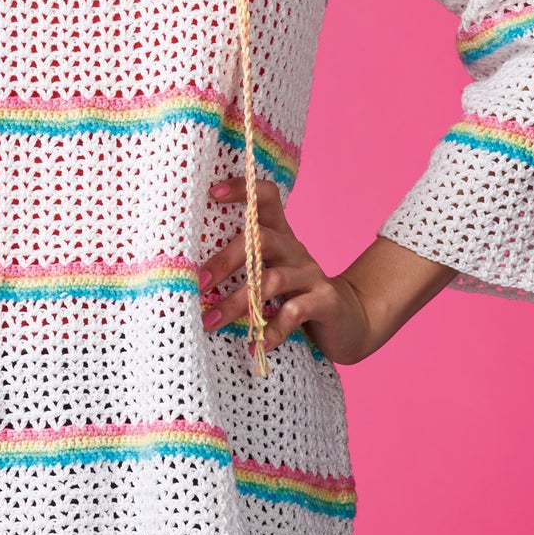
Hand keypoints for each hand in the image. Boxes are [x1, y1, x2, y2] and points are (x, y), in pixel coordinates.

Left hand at [200, 175, 378, 365]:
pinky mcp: (325, 301)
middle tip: (199, 282)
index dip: (242, 189)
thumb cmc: (293, 297)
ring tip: (210, 322)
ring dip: (238, 302)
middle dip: (226, 259)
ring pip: (272, 280)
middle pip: (261, 239)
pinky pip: (294, 312)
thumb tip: (186, 276)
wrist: (347, 322)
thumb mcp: (267, 275)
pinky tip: (254, 345)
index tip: (212, 192)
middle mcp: (294, 249)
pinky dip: (271, 330)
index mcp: (279, 236)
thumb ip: (238, 268)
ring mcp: (311, 274)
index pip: (265, 198)